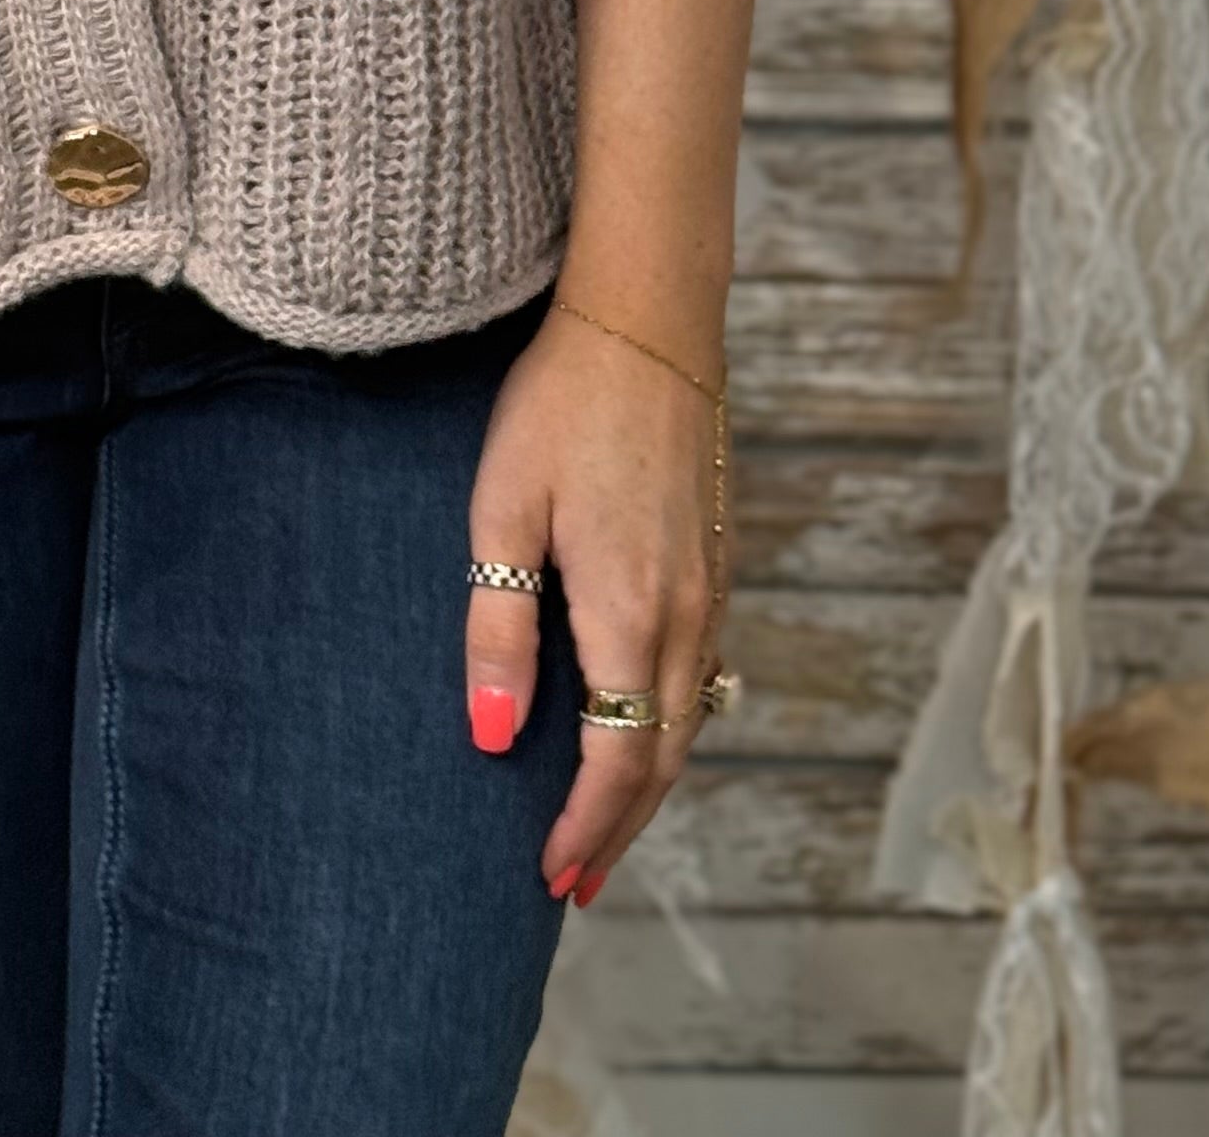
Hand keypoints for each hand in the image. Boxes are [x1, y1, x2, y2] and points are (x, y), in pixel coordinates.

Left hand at [464, 305, 726, 907]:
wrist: (647, 325)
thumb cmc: (561, 407)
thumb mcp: (503, 511)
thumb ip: (497, 628)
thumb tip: (493, 738)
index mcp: (629, 612)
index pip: (616, 759)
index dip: (586, 828)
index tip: (552, 877)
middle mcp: (685, 614)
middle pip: (661, 757)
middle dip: (620, 828)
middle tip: (576, 884)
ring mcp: (710, 588)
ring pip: (687, 719)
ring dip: (649, 784)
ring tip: (604, 828)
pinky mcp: (715, 561)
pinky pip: (700, 672)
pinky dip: (670, 726)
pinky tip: (641, 731)